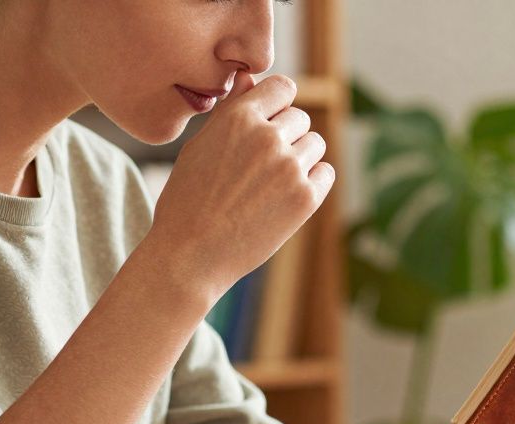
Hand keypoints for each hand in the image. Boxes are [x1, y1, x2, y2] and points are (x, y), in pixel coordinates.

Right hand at [145, 73, 334, 301]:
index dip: (278, 103)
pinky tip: (287, 196)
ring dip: (301, 157)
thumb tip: (250, 78)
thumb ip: (232, 111)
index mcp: (238, 118)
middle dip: (286, 135)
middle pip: (300, 118)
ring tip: (272, 182)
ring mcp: (290, 167)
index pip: (282, 87)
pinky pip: (326, 172)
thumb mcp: (200, 146)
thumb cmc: (189, 200)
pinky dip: (313, 181)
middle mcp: (267, 137)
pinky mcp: (306, 198)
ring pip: (316, 144)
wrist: (191, 255)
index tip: (269, 121)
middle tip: (261, 166)